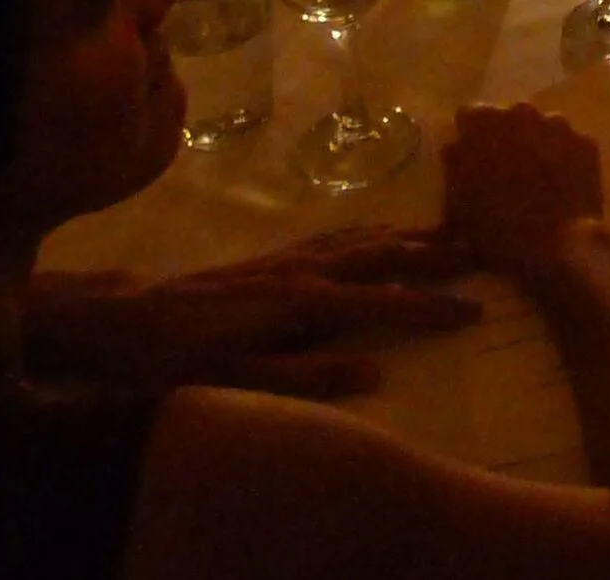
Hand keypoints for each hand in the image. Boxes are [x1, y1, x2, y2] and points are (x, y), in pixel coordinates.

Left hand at [25, 231, 479, 398]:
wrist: (122, 319)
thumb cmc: (175, 361)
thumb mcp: (236, 382)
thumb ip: (307, 375)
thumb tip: (377, 371)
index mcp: (301, 302)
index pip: (384, 302)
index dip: (432, 307)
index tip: (477, 308)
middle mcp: (303, 269)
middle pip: (384, 255)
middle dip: (436, 256)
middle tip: (487, 253)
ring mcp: (290, 256)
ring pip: (365, 237)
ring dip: (411, 236)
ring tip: (453, 234)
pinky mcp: (275, 255)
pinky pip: (340, 234)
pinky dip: (374, 229)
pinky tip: (383, 231)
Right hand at [440, 103, 603, 281]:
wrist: (558, 244)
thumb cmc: (498, 228)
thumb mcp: (461, 203)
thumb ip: (455, 167)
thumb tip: (454, 146)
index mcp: (485, 123)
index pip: (469, 115)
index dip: (468, 135)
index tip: (468, 155)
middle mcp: (523, 112)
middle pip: (508, 118)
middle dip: (503, 137)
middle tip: (502, 170)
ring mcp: (559, 125)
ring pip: (540, 127)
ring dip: (534, 144)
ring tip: (533, 179)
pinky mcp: (586, 142)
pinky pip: (567, 144)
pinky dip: (561, 157)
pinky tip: (558, 184)